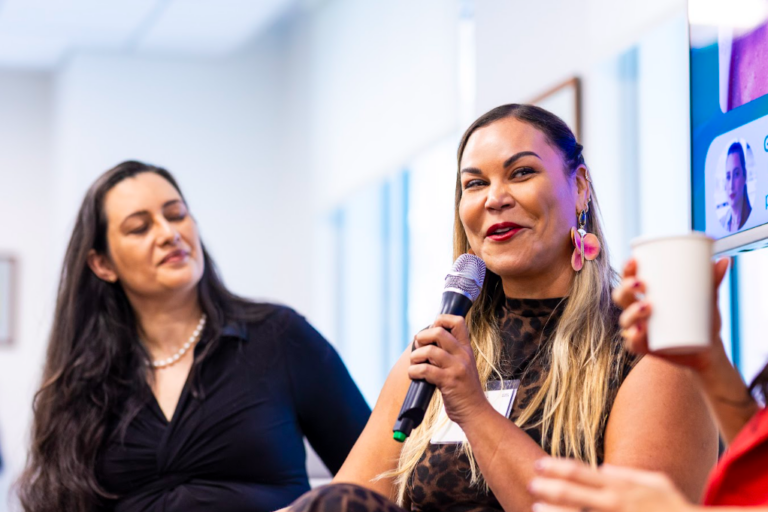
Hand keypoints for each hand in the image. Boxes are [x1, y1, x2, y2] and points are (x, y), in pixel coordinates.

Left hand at [409, 315, 487, 424]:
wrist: (475, 412)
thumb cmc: (464, 390)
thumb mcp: (463, 366)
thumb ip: (449, 353)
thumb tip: (426, 341)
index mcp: (466, 349)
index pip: (458, 321)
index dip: (441, 319)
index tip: (432, 329)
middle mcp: (463, 355)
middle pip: (439, 332)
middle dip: (422, 337)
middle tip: (418, 347)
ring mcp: (456, 368)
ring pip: (430, 351)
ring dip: (415, 356)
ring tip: (414, 364)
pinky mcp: (448, 382)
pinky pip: (425, 370)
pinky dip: (414, 371)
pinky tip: (414, 375)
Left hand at [528, 457, 695, 511]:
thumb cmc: (677, 508)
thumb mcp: (657, 483)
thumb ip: (628, 474)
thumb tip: (603, 468)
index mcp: (621, 487)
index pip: (580, 472)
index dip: (557, 467)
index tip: (540, 464)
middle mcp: (614, 504)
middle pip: (572, 493)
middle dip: (548, 488)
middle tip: (530, 483)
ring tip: (535, 508)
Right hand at [611, 257, 730, 372]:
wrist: (708, 350)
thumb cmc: (702, 318)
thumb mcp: (707, 299)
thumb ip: (712, 280)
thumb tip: (725, 260)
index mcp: (646, 294)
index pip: (629, 278)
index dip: (626, 269)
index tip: (634, 261)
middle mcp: (637, 311)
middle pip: (621, 297)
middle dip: (625, 289)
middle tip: (641, 284)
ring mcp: (640, 329)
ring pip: (625, 320)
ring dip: (631, 312)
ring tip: (646, 308)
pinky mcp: (646, 347)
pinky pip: (633, 344)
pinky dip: (633, 338)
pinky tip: (638, 332)